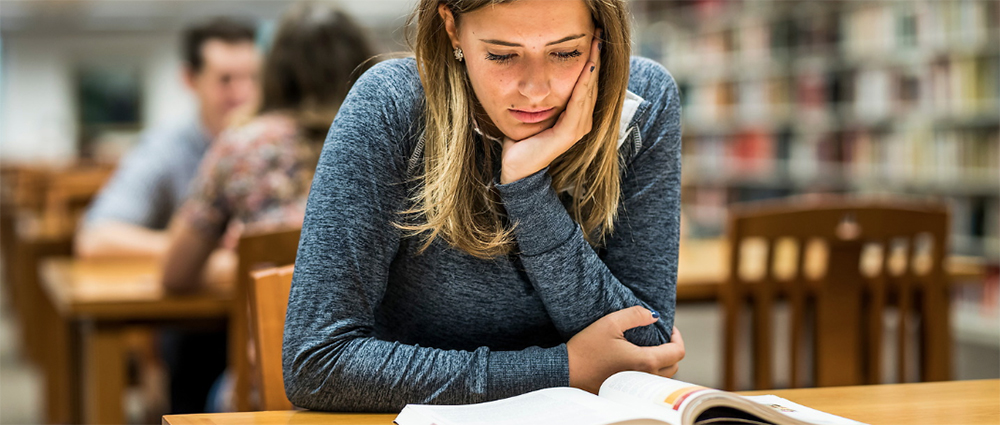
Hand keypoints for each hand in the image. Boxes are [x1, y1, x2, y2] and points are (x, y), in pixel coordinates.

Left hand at [499, 29, 602, 183]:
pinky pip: (578, 102)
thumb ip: (545, 99)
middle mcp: (582, 121)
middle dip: (595, 57)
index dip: (591, 60)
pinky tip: (587, 68)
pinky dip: (583, 84)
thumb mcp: (535, 113)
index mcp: (576, 117)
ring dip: (593, 66)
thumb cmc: (523, 141)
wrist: (517, 169)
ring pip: (588, 89)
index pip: (587, 83)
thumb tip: (541, 76)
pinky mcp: (569, 133)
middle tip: (598, 33)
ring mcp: (578, 128)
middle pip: (592, 83)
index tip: (594, 37)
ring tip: (596, 44)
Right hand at [567, 306, 684, 393]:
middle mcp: (644, 377)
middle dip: (671, 348)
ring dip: (662, 360)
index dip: (677, 337)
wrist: (567, 370)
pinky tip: (637, 359)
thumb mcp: (610, 323)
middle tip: (660, 335)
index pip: (678, 352)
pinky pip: (649, 381)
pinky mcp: (626, 390)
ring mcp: (635, 386)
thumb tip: (654, 316)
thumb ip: (635, 315)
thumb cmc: (586, 348)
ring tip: (649, 346)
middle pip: (674, 365)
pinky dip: (651, 370)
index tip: (668, 328)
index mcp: (645, 361)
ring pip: (663, 375)